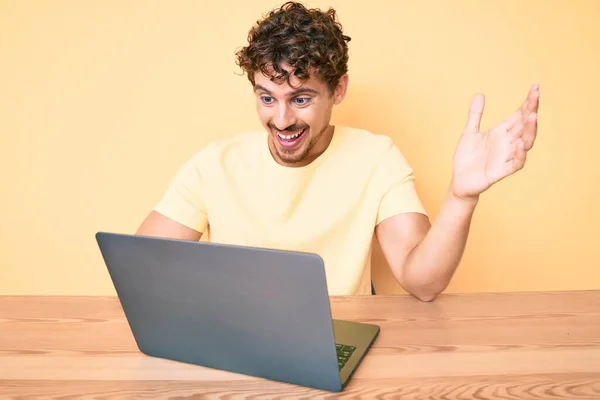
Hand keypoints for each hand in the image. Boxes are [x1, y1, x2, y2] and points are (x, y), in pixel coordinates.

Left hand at [450, 84, 539, 200]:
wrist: (459, 180)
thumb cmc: (467, 158)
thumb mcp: (469, 132)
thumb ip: (476, 114)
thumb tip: (480, 94)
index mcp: (500, 133)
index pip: (518, 115)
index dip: (527, 103)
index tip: (535, 88)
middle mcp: (506, 143)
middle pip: (524, 126)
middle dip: (531, 111)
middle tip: (536, 96)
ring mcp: (505, 157)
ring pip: (525, 143)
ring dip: (530, 130)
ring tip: (533, 116)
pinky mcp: (500, 172)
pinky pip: (515, 164)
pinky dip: (519, 154)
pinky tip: (521, 143)